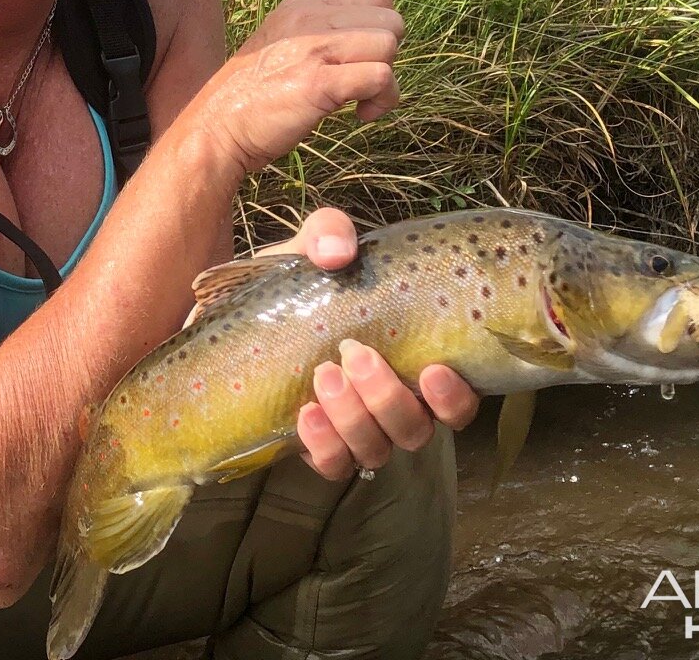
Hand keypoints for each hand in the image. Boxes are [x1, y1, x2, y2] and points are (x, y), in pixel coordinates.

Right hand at [189, 0, 404, 175]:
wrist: (218, 126)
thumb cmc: (255, 93)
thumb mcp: (285, 40)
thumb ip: (323, 29)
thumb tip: (376, 36)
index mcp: (305, 3)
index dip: (380, 27)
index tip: (361, 56)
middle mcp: (311, 17)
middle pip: (392, 20)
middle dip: (386, 56)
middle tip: (360, 81)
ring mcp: (315, 48)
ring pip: (390, 46)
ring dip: (386, 82)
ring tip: (360, 101)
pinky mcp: (320, 83)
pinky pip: (381, 78)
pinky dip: (381, 101)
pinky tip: (360, 115)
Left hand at [270, 208, 480, 480]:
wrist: (241, 321)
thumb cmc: (298, 286)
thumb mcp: (313, 250)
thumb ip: (330, 232)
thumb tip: (339, 251)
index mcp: (413, 364)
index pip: (457, 400)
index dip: (455, 397)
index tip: (433, 369)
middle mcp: (394, 407)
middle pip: (416, 431)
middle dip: (390, 398)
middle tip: (355, 354)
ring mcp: (357, 433)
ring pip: (377, 450)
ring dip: (355, 417)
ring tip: (324, 374)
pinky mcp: (318, 448)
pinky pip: (333, 465)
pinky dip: (323, 443)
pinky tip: (305, 413)